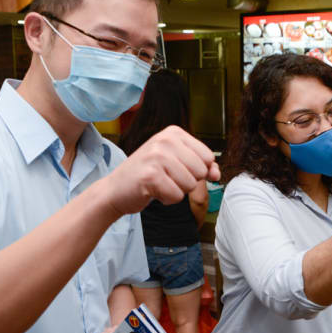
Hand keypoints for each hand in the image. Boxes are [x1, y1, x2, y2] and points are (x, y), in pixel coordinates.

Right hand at [103, 125, 219, 215]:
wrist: (115, 190)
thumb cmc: (148, 176)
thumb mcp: (177, 163)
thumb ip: (201, 166)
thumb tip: (216, 173)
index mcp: (174, 133)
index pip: (208, 156)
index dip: (198, 170)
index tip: (178, 169)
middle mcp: (165, 140)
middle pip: (201, 172)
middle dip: (186, 182)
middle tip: (165, 177)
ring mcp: (156, 156)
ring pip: (190, 185)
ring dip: (176, 191)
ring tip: (159, 183)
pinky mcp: (150, 175)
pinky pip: (176, 196)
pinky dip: (167, 199)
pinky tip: (152, 191)